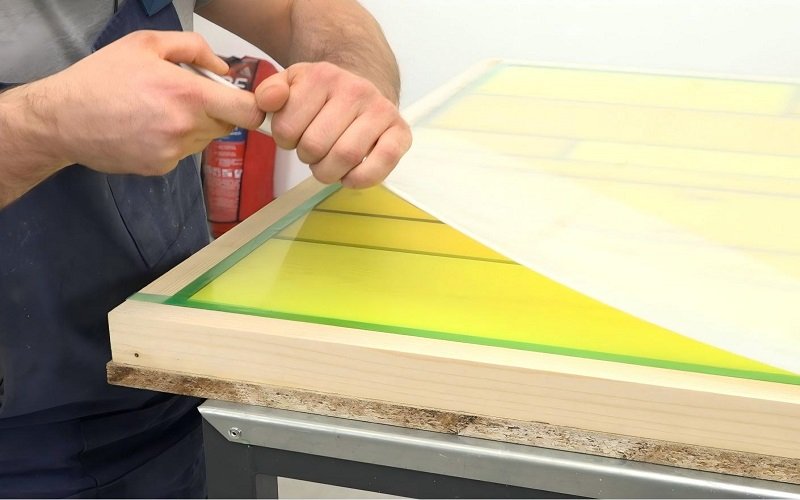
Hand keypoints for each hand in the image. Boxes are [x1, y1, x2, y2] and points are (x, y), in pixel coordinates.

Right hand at [33, 30, 265, 175]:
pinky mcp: (162, 168)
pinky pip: (184, 153)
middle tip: (187, 96)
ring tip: (160, 110)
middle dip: (218, 110)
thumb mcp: (146, 44)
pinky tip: (148, 127)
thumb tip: (224, 69)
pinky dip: (175, 141)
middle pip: (228, 124)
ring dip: (195, 125)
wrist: (61, 119)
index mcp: (187, 95)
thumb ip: (194, 48)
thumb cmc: (102, 77)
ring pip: (206, 139)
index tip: (243, 99)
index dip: (252, 105)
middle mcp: (185, 128)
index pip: (248, 111)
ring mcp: (174, 152)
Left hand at [254, 62, 411, 187]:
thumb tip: (268, 101)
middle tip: (314, 151)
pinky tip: (350, 175)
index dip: (285, 140)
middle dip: (308, 157)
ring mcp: (381, 110)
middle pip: (315, 146)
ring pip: (345, 157)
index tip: (295, 134)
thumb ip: (269, 92)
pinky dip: (360, 178)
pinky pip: (381, 163)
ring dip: (330, 171)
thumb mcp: (291, 84)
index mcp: (322, 76)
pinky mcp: (400, 132)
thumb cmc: (323, 94)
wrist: (363, 85)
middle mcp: (355, 89)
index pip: (287, 128)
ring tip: (329, 162)